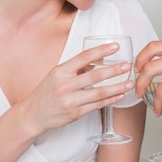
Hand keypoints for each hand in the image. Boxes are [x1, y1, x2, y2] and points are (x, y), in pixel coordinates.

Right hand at [19, 42, 133, 133]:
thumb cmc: (46, 93)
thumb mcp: (57, 75)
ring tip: (129, 83)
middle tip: (127, 66)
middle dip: (114, 70)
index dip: (101, 51)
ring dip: (117, 87)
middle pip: (95, 75)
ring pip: (99, 92)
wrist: (32, 115)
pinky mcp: (75, 113)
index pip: (84, 57)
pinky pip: (97, 105)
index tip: (115, 47)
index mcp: (60, 71)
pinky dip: (110, 100)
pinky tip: (120, 95)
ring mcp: (71, 100)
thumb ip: (75, 68)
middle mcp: (65, 85)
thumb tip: (99, 59)